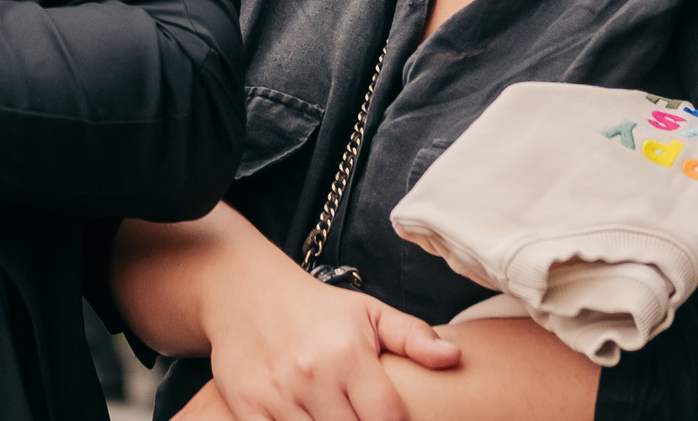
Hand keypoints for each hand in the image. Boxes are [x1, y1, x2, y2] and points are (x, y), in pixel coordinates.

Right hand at [203, 265, 455, 420]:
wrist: (244, 290)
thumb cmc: (315, 308)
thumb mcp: (367, 312)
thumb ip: (412, 337)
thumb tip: (454, 358)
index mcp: (347, 354)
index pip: (388, 417)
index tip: (390, 418)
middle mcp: (312, 374)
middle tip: (361, 414)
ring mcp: (276, 393)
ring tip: (336, 415)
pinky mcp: (246, 405)